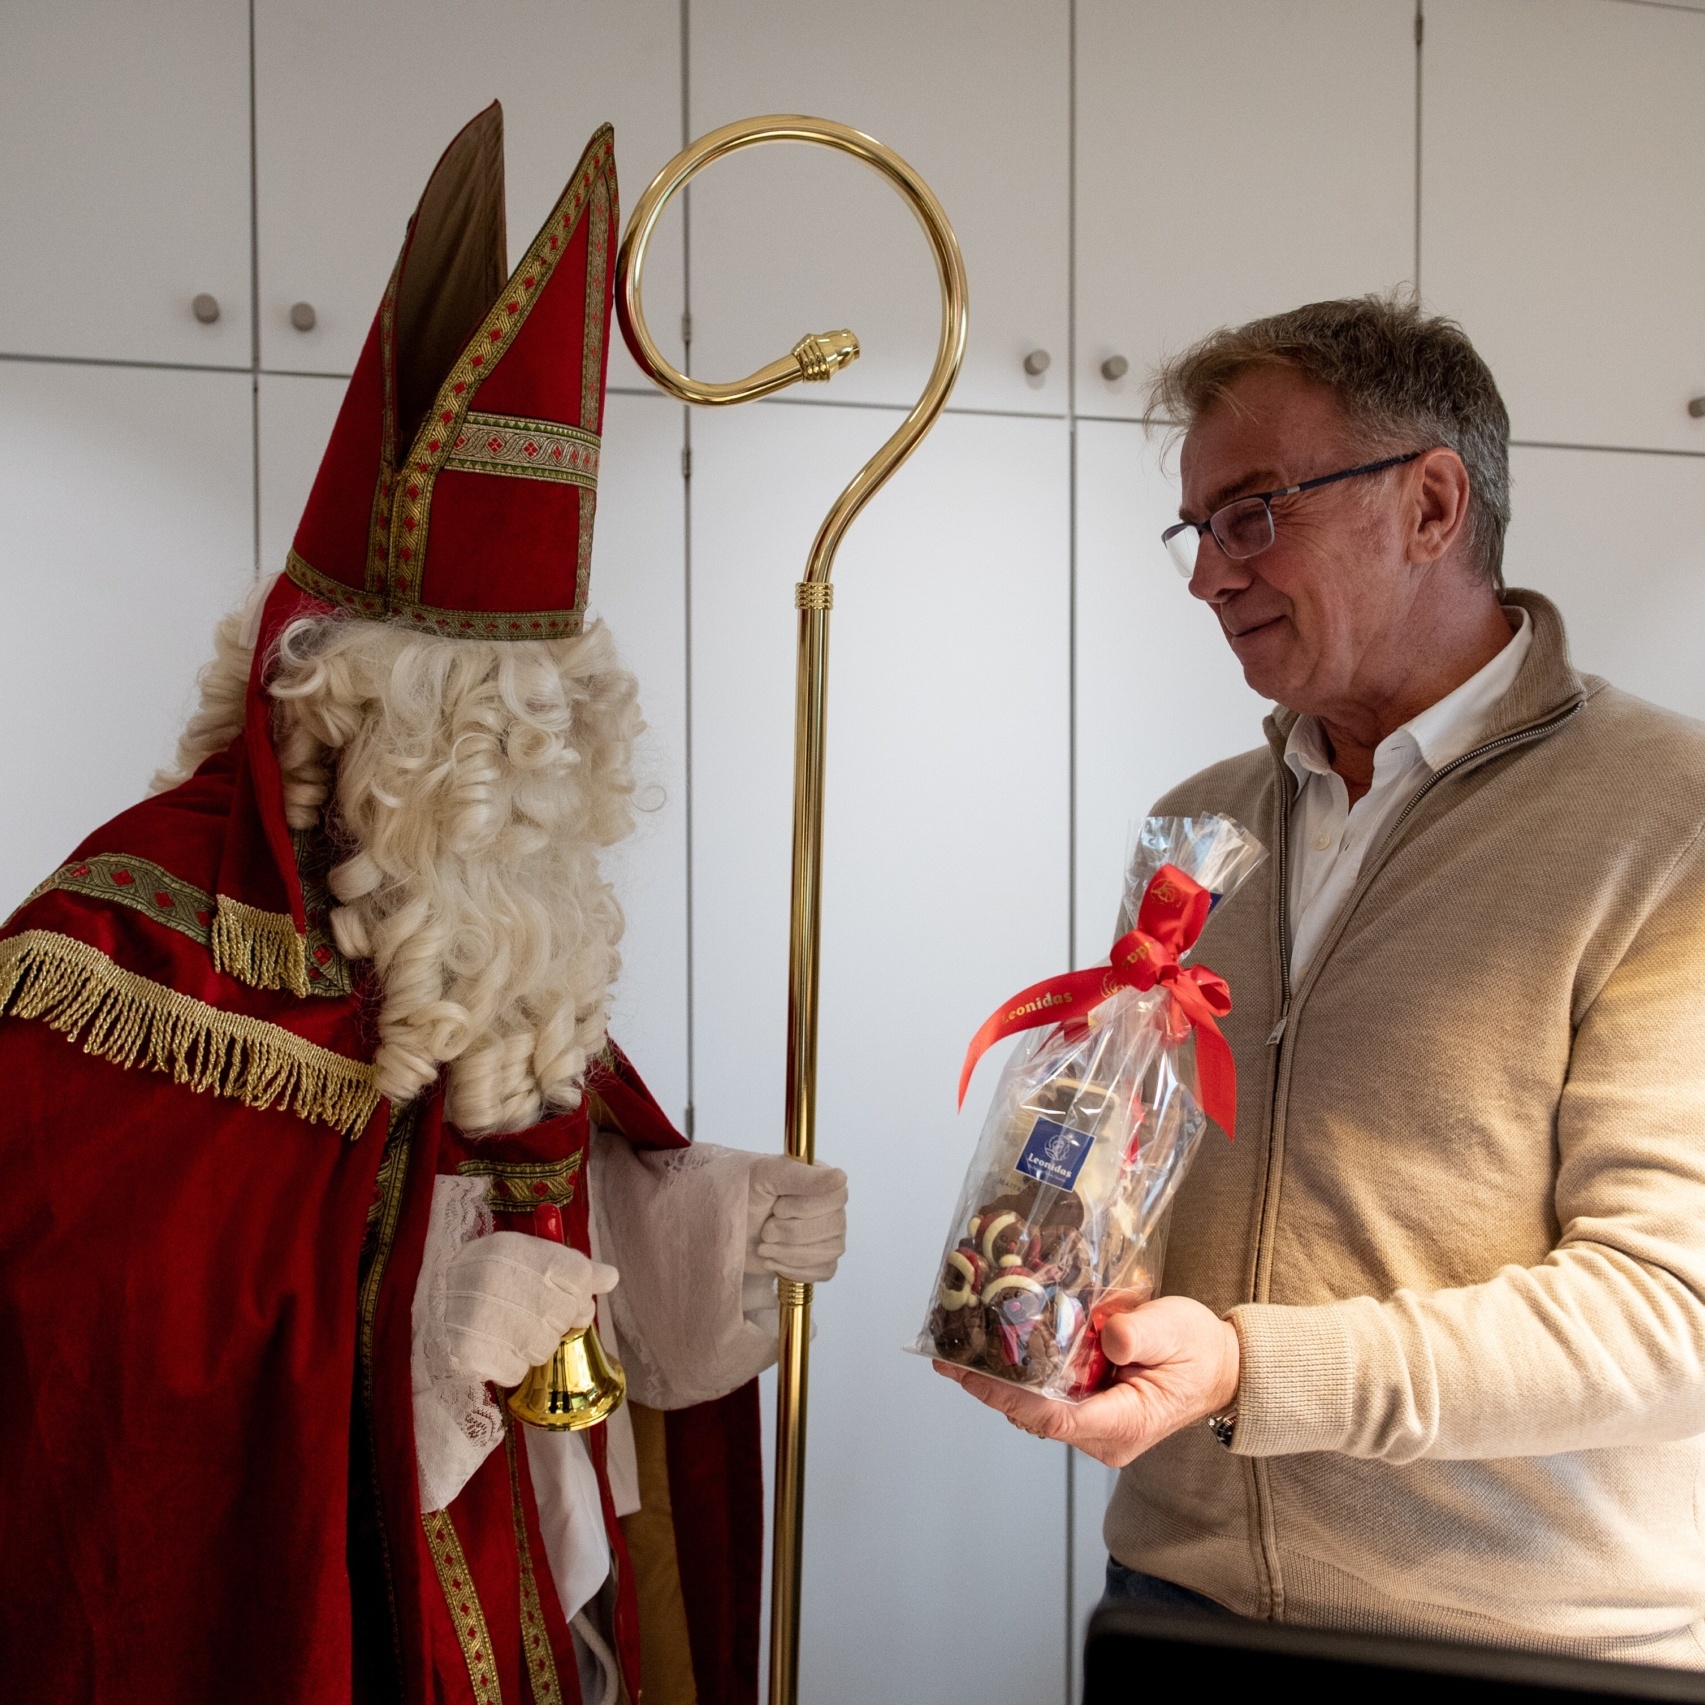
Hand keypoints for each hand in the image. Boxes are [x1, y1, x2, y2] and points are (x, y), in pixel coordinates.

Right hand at [442, 1231, 618, 1387]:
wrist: (422, 1310)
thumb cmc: (478, 1280)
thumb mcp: (520, 1258)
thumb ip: (570, 1267)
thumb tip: (612, 1277)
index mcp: (512, 1248)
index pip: (576, 1273)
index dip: (580, 1292)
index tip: (572, 1299)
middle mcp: (499, 1279)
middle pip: (564, 1313)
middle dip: (555, 1320)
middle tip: (529, 1314)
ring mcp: (484, 1319)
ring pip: (544, 1346)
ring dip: (532, 1345)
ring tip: (507, 1329)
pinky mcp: (471, 1353)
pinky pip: (517, 1371)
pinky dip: (510, 1366)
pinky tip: (493, 1348)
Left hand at [747, 1155, 848, 1283]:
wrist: (726, 1226)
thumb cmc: (743, 1194)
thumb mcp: (765, 1176)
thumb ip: (800, 1176)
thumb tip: (840, 1177)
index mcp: (821, 1180)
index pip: (837, 1196)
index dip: (806, 1207)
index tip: (777, 1208)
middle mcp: (831, 1207)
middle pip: (833, 1226)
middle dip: (790, 1232)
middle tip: (765, 1230)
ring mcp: (828, 1236)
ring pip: (829, 1252)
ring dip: (789, 1253)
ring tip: (764, 1245)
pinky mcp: (820, 1261)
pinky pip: (824, 1271)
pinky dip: (794, 1270)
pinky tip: (772, 1260)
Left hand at [934, 1296, 1238, 1468]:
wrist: (1221, 1366)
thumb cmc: (1200, 1351)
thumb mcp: (1176, 1331)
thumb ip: (1140, 1334)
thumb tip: (1108, 1335)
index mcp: (1125, 1422)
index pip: (1053, 1418)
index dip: (1006, 1397)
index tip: (971, 1375)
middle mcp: (1105, 1434)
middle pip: (1034, 1416)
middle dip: (991, 1387)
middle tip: (952, 1353)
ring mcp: (1096, 1426)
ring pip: (1036, 1410)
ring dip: (1002, 1382)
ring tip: (966, 1347)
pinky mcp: (1091, 1410)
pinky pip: (1048, 1399)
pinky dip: (1022, 1378)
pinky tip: (1002, 1350)